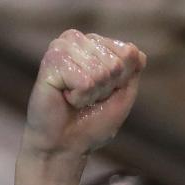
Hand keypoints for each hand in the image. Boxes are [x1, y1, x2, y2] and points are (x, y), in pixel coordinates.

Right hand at [23, 30, 146, 156]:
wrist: (67, 143)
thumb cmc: (93, 121)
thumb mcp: (123, 96)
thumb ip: (132, 72)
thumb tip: (135, 50)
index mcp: (95, 43)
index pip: (127, 53)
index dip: (121, 81)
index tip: (104, 93)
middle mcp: (77, 40)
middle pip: (115, 63)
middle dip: (106, 88)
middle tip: (88, 97)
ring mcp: (61, 47)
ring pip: (99, 70)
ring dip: (92, 93)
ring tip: (77, 98)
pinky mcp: (50, 61)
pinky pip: (84, 81)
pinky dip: (80, 97)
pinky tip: (66, 97)